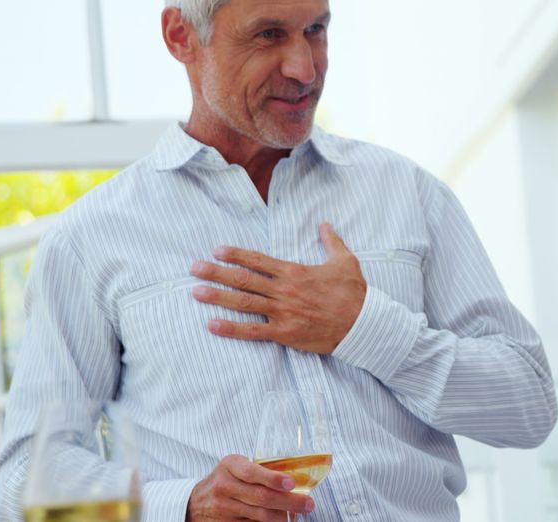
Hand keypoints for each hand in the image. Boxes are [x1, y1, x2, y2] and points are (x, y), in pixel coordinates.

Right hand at [186, 455, 313, 521]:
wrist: (195, 502)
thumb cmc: (225, 480)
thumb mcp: (235, 467)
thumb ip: (258, 469)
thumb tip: (295, 479)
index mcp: (230, 466)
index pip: (252, 472)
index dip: (272, 478)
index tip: (291, 483)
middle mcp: (224, 486)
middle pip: (261, 497)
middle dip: (289, 501)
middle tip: (308, 504)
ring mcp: (223, 508)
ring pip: (260, 516)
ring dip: (283, 516)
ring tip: (298, 514)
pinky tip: (281, 521)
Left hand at [190, 222, 365, 353]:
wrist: (363, 324)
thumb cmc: (354, 293)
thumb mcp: (345, 260)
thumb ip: (331, 241)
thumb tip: (325, 224)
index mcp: (295, 272)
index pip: (258, 260)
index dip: (236, 254)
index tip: (217, 250)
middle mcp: (284, 290)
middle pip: (243, 280)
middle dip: (216, 272)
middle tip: (194, 268)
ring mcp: (283, 312)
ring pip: (243, 303)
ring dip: (217, 297)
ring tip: (195, 292)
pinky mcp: (285, 333)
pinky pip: (253, 331)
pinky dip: (231, 329)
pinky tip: (212, 325)